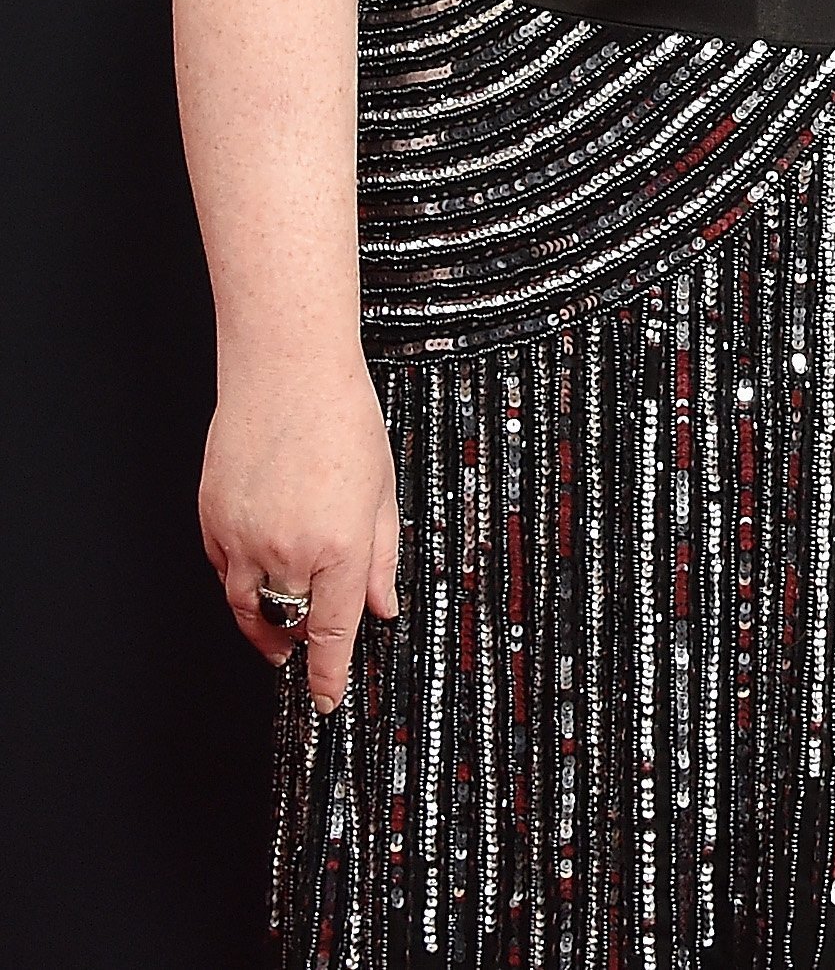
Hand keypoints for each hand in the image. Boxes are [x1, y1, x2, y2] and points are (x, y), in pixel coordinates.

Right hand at [199, 351, 398, 711]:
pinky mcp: (210, 521)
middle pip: (285, 625)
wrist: (286, 374)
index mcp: (340, 546)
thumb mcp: (382, 491)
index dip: (326, 676)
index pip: (331, 632)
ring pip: (245, 606)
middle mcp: (287, 550)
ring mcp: (242, 537)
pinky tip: (257, 574)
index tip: (325, 702)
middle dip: (295, 648)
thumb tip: (382, 607)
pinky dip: (240, 583)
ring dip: (262, 626)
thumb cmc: (343, 421)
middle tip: (304, 656)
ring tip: (277, 631)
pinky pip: (223, 570)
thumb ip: (382, 555)